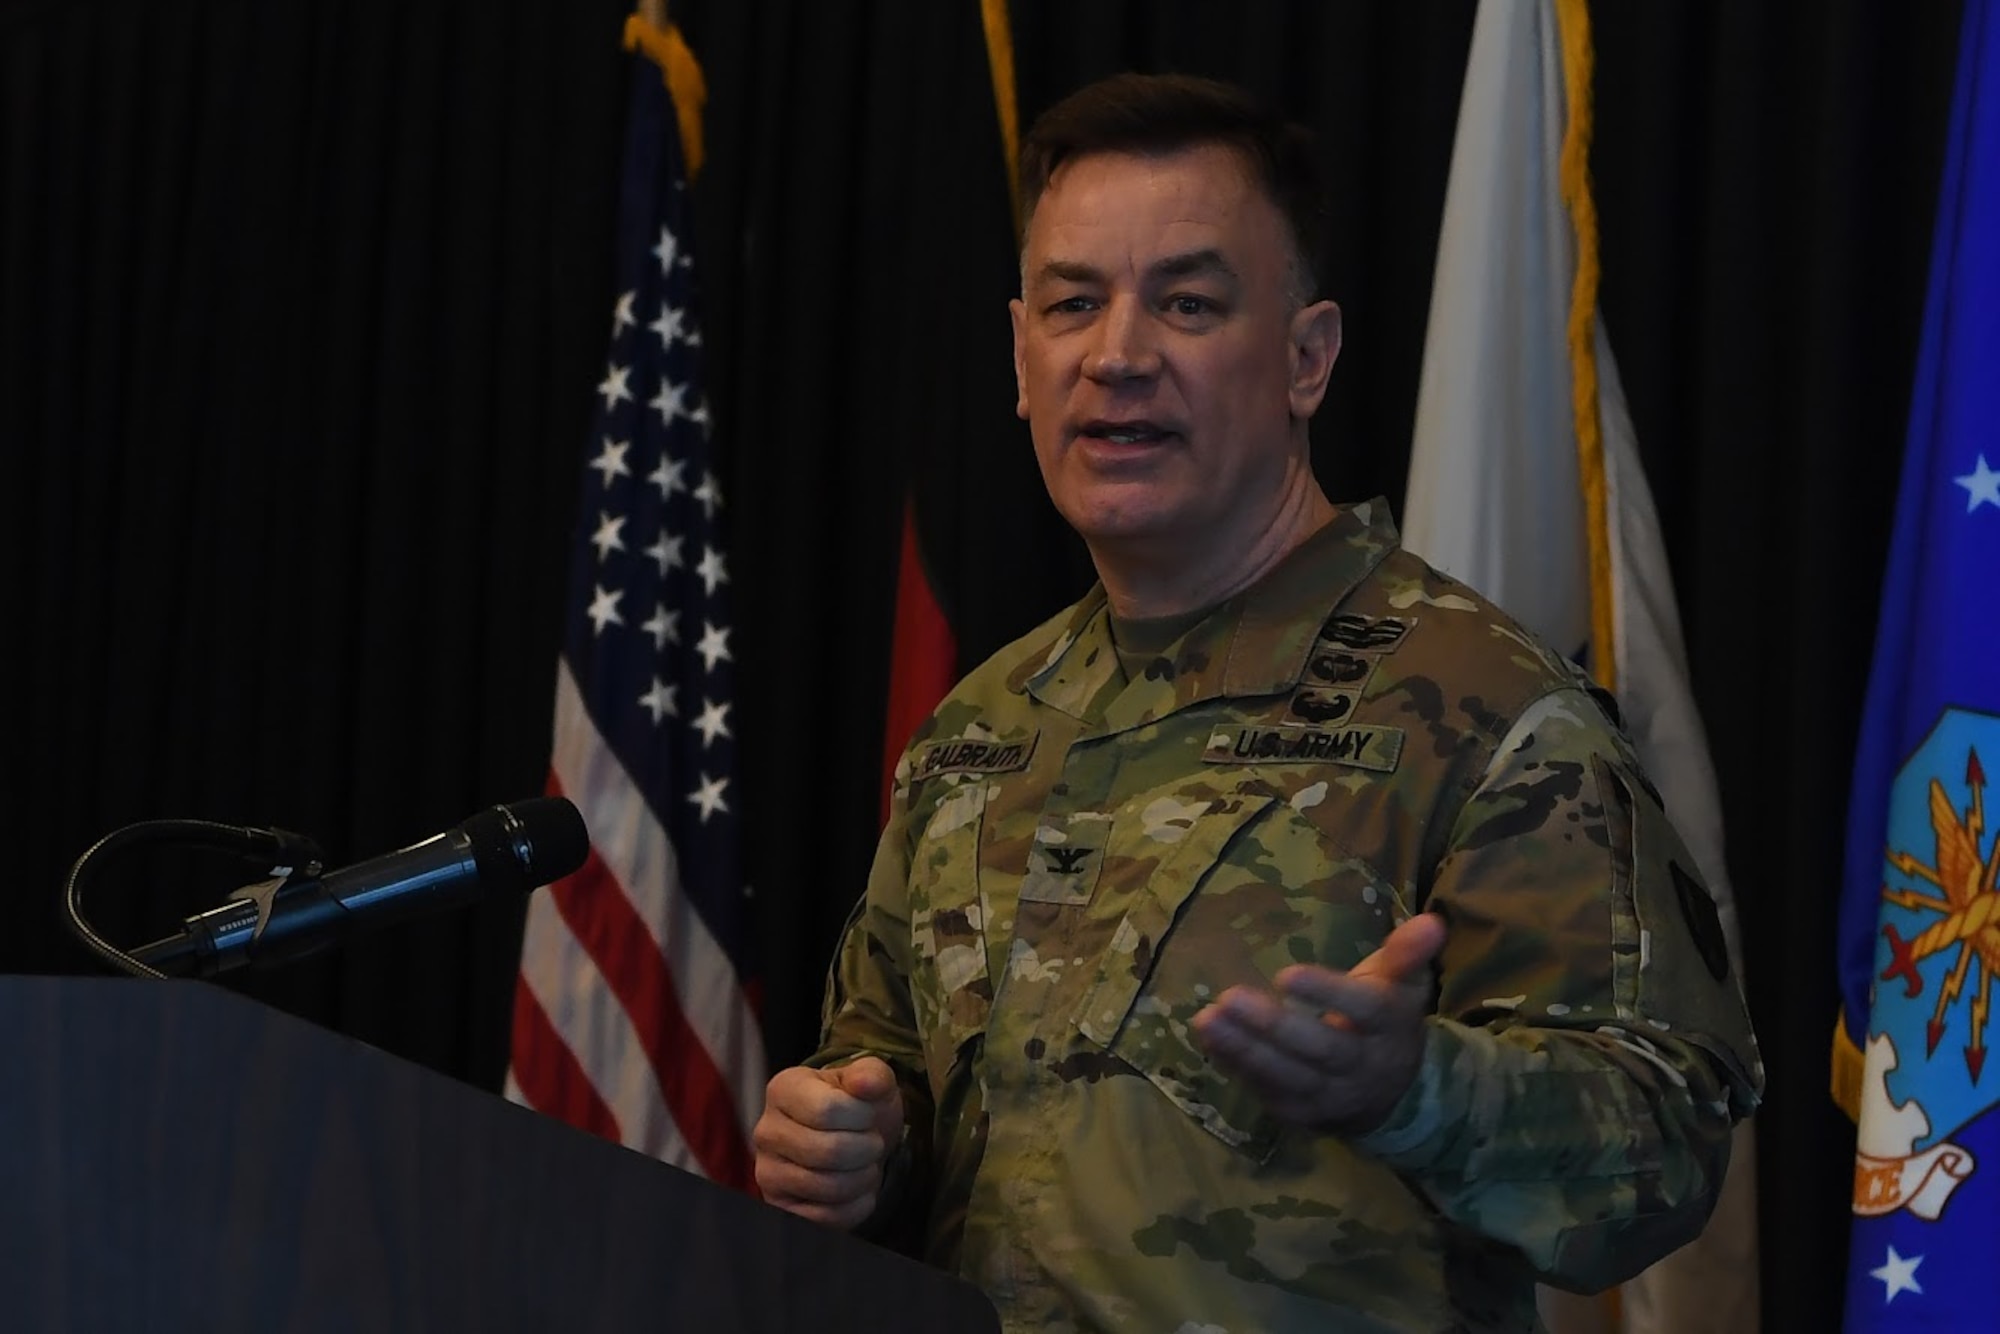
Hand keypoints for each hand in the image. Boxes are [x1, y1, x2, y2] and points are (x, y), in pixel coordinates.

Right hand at [752, 1056, 905, 1228]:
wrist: (851, 1138)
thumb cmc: (858, 1106)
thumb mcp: (871, 1080)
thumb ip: (871, 1074)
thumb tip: (864, 1083)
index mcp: (782, 1089)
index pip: (828, 1110)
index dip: (862, 1116)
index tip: (869, 1114)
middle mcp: (765, 1131)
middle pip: (829, 1151)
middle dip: (868, 1149)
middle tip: (873, 1143)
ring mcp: (767, 1173)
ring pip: (828, 1187)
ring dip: (864, 1178)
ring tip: (866, 1164)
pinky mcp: (780, 1207)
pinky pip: (825, 1218)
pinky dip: (855, 1206)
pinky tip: (858, 1189)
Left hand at [1190, 913, 1446, 1134]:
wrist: (1395, 1097)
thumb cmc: (1387, 1022)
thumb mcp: (1402, 984)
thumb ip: (1407, 954)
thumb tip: (1431, 921)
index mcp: (1390, 1026)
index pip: (1365, 1009)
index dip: (1329, 994)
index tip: (1287, 975)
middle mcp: (1364, 1065)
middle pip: (1321, 1048)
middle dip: (1274, 1026)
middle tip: (1229, 997)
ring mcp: (1332, 1096)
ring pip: (1289, 1076)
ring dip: (1244, 1049)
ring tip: (1206, 1019)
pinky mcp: (1304, 1113)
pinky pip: (1268, 1092)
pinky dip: (1237, 1067)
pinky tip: (1210, 1039)